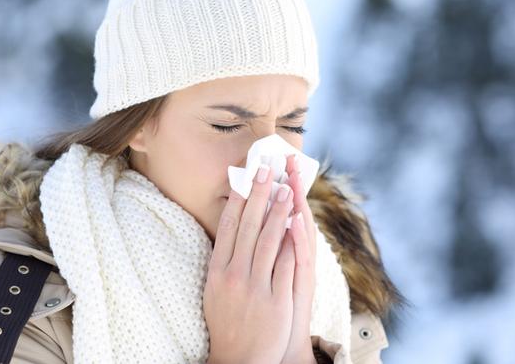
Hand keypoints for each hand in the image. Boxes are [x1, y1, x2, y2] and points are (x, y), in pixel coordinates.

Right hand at [204, 163, 297, 363]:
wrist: (237, 360)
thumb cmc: (227, 320)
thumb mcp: (215, 288)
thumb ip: (223, 259)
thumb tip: (232, 225)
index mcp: (217, 270)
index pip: (229, 226)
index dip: (239, 198)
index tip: (247, 175)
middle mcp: (234, 275)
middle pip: (248, 227)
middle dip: (259, 195)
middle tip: (268, 170)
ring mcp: (255, 288)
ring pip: (269, 241)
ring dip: (278, 212)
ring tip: (287, 189)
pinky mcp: (275, 301)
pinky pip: (285, 265)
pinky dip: (292, 242)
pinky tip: (298, 224)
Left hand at [280, 154, 318, 363]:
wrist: (272, 350)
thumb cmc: (266, 312)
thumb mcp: (264, 275)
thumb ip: (264, 248)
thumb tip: (258, 218)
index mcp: (283, 253)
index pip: (284, 211)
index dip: (283, 185)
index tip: (279, 158)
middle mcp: (294, 259)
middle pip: (294, 214)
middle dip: (291, 185)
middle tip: (288, 156)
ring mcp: (298, 272)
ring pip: (300, 233)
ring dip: (297, 205)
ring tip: (293, 179)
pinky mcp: (300, 288)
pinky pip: (300, 259)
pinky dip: (300, 239)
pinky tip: (297, 220)